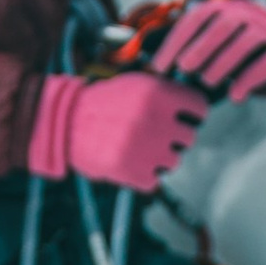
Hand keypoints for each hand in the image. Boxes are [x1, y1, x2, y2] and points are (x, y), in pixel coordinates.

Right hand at [27, 69, 208, 190]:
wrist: (65, 124)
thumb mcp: (135, 84)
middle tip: (154, 135)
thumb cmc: (102, 103)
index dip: (193, 113)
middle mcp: (155, 120)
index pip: (200, 107)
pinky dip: (143, 176)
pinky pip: (155, 181)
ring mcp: (145, 149)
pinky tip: (128, 162)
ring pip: (174, 161)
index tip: (186, 117)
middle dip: (174, 137)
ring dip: (160, 158)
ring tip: (138, 148)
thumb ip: (165, 92)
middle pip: (189, 137)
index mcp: (158, 93)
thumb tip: (194, 106)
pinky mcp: (133, 173)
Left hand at [152, 0, 265, 101]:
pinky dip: (247, 81)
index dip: (175, 42)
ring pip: (243, 44)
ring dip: (221, 65)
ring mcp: (264, 32)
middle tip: (184, 69)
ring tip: (207, 82)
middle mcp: (243, 15)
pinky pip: (264, 65)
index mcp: (219, 9)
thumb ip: (183, 47)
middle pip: (221, 27)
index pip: (195, 20)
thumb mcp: (207, 37)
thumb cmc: (228, 44)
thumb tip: (152, 66)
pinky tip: (234, 97)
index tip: (158, 67)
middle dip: (200, 48)